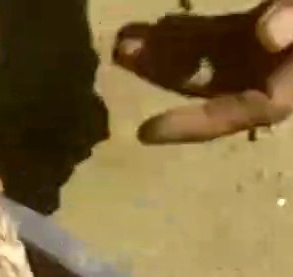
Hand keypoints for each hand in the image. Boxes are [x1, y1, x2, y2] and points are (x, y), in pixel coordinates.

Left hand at [113, 0, 292, 142]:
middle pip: (209, 86)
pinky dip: (186, 31)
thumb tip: (267, 34)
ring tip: (123, 42)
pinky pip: (218, 35)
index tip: (147, 133)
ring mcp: (266, 52)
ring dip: (165, 51)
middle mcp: (273, 75)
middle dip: (163, 73)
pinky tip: (149, 28)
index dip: (192, 125)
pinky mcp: (261, 26)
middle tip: (120, 57)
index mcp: (291, 84)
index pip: (238, 113)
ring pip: (206, 58)